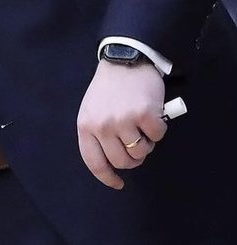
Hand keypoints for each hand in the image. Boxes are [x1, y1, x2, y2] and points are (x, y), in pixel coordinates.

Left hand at [76, 60, 167, 188]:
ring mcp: (123, 120)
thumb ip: (97, 135)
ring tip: (141, 125)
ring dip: (146, 143)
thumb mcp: (92, 111)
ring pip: (141, 152)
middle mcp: (102, 126)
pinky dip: (159, 129)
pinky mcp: (144, 114)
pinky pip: (158, 136)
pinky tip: (152, 115)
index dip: (107, 177)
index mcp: (85, 126)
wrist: (126, 60)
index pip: (94, 163)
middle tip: (136, 142)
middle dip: (132, 158)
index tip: (118, 183)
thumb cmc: (109, 88)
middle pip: (121, 162)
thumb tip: (113, 163)